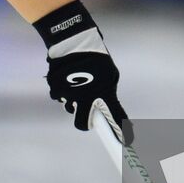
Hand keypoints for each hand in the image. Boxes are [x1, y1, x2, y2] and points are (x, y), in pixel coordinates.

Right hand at [33, 1, 128, 132]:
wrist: (72, 39)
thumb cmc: (95, 57)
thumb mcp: (109, 75)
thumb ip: (108, 95)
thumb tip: (108, 111)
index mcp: (103, 93)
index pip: (114, 120)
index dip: (121, 134)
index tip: (128, 144)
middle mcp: (85, 98)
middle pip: (82, 124)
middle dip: (84, 120)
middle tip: (86, 109)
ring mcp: (69, 95)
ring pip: (70, 108)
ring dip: (73, 101)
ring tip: (77, 83)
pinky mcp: (55, 88)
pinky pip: (60, 97)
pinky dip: (63, 92)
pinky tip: (67, 78)